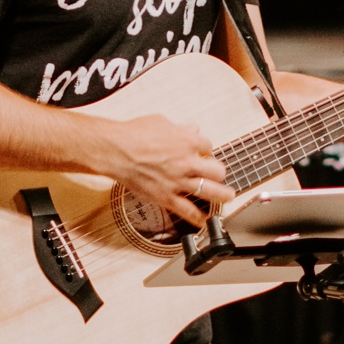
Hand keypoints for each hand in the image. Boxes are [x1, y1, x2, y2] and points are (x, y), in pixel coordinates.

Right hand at [106, 114, 233, 227]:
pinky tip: (204, 221)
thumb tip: (190, 129)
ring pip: (210, 191)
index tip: (203, 153)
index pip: (208, 146)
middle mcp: (188, 162)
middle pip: (217, 170)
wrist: (115, 150)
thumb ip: (179, 128)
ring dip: (223, 195)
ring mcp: (178, 181)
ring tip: (228, 196)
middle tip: (218, 174)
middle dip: (219, 171)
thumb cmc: (133, 134)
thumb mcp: (161, 122)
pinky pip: (187, 210)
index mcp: (188, 141)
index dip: (206, 150)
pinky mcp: (166, 196)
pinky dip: (198, 218)